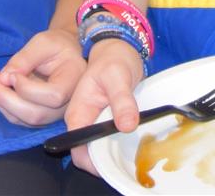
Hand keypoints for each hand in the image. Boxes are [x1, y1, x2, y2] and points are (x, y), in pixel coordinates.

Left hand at [0, 27, 84, 126]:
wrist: (64, 55)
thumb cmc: (57, 45)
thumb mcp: (43, 43)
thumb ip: (25, 58)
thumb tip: (3, 78)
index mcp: (73, 83)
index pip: (52, 96)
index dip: (28, 89)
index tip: (13, 73)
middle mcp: (64, 105)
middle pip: (33, 114)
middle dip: (4, 97)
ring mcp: (50, 114)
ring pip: (20, 118)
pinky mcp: (35, 115)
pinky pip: (13, 115)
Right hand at [62, 38, 144, 175]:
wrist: (118, 49)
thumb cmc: (114, 60)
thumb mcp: (118, 76)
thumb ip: (122, 101)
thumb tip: (127, 126)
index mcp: (78, 114)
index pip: (78, 151)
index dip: (94, 164)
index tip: (116, 165)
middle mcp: (82, 122)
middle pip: (88, 155)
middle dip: (107, 163)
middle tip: (132, 161)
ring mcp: (93, 122)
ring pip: (99, 150)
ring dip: (115, 154)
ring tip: (137, 153)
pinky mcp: (104, 121)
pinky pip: (109, 141)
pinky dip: (121, 144)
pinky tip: (136, 143)